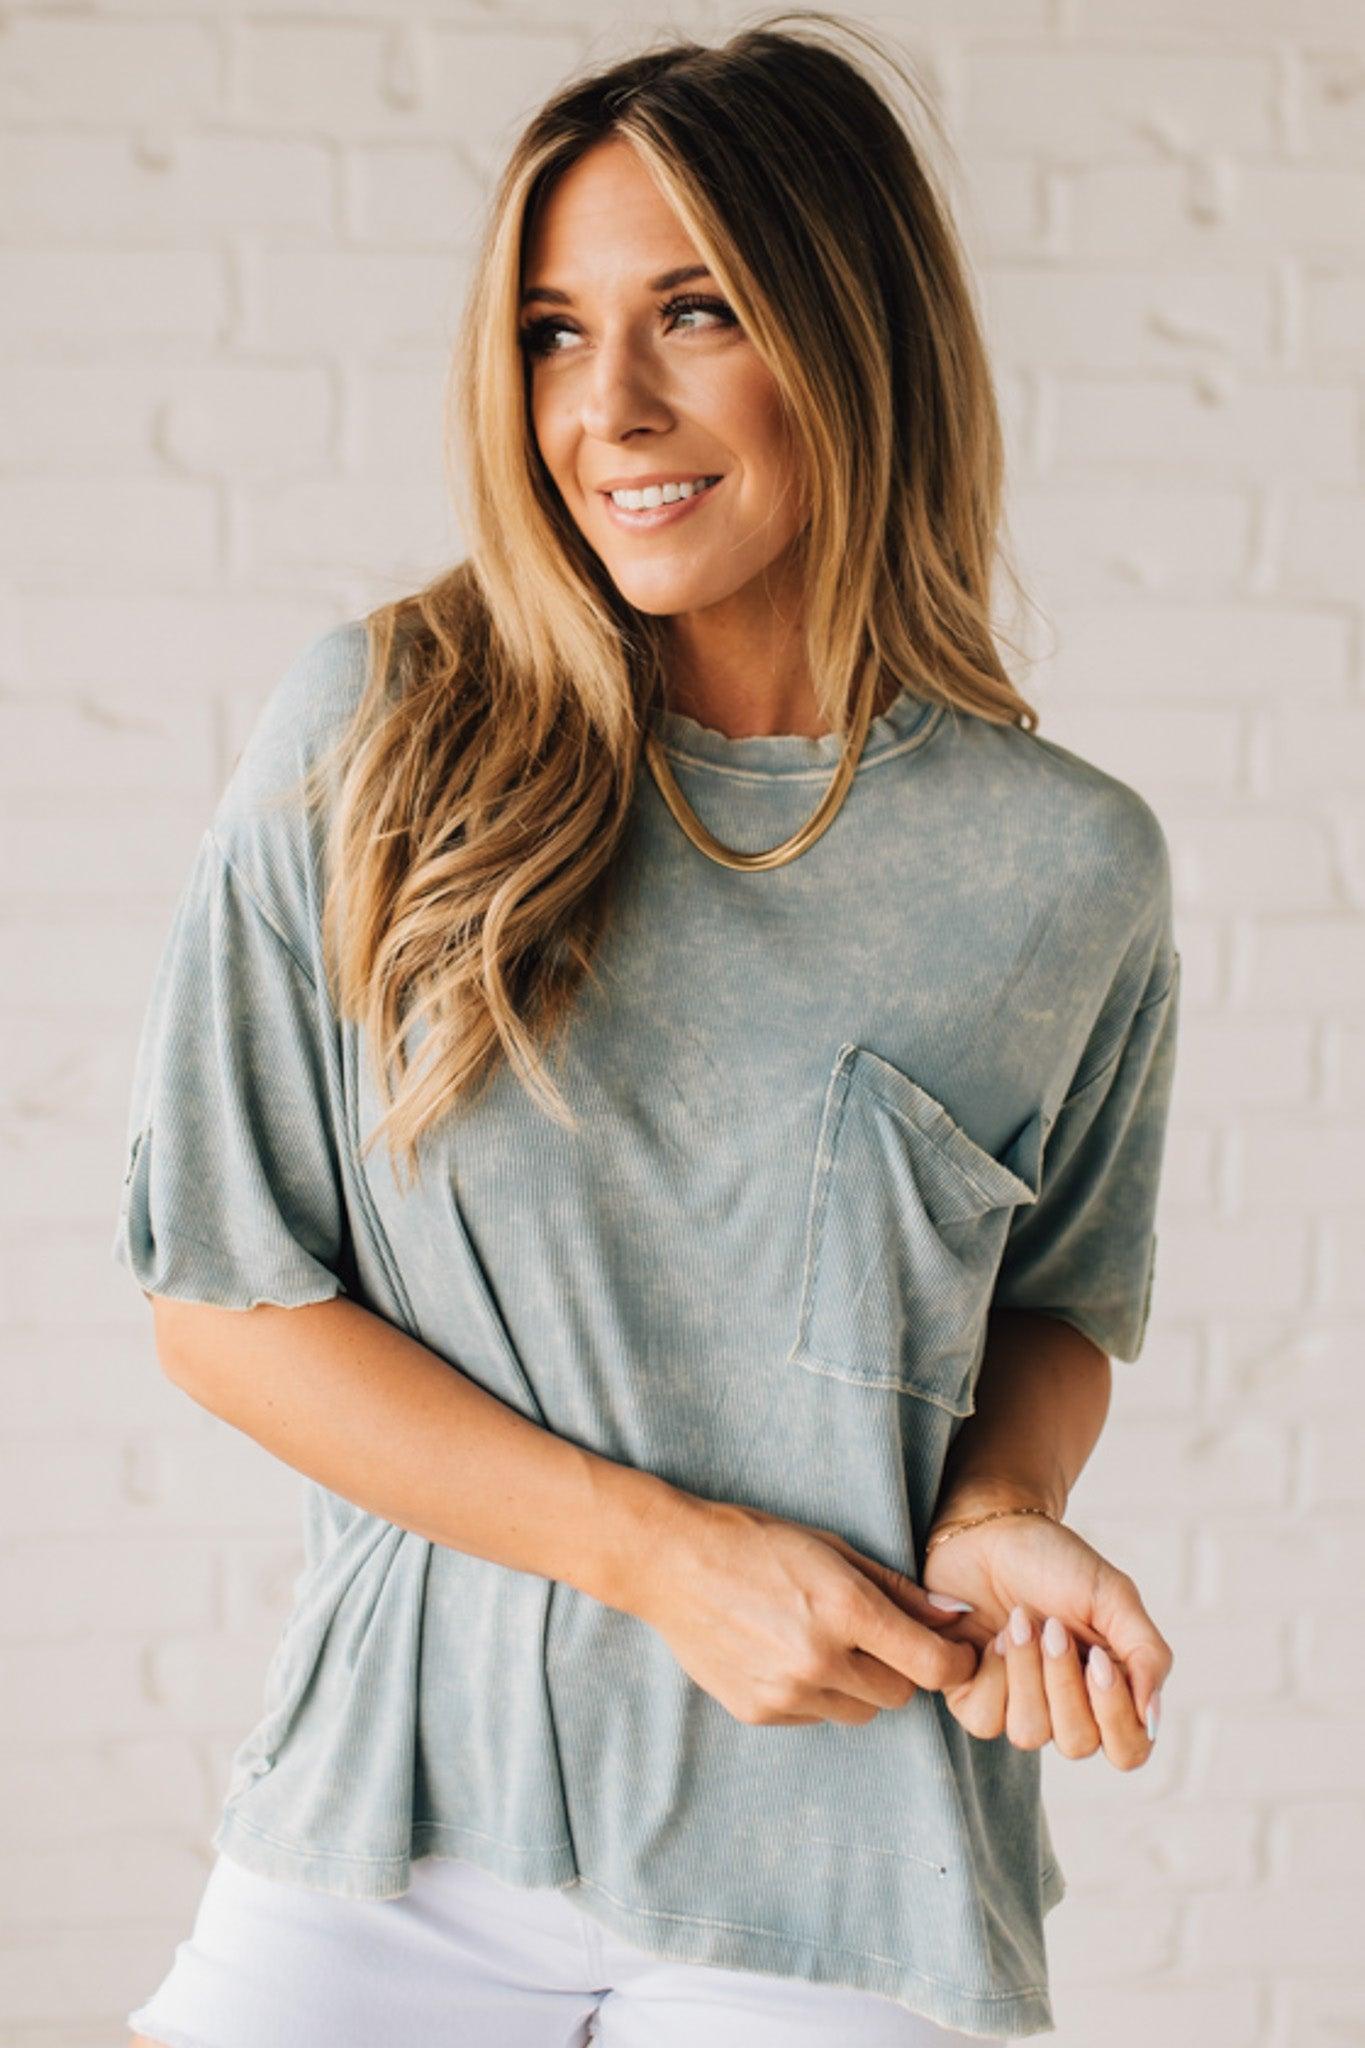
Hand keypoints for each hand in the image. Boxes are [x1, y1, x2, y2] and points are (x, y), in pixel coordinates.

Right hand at [629, 1492, 978, 1726]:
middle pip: (900, 1695)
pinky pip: (816, 1716)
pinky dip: (816, 1694)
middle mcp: (819, 1659)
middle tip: (876, 1637)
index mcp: (845, 1610)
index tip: (956, 1654)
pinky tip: (786, 1653)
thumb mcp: (833, 1550)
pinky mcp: (759, 1713)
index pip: (932, 1667)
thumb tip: (954, 1618)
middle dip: (901, 1669)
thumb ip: (899, 1590)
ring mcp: (786, 1693)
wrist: (672, 1563)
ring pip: (860, 1712)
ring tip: (824, 1642)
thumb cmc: (757, 1543)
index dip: (956, 1664)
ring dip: (858, 1685)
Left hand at [920, 1508, 1169, 1768]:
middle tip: (1052, 1626)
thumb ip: (1147, 1655)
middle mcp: (1066, 1707)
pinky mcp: (972, 1695)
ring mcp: (1019, 1704)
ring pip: (1028, 1734)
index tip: (1098, 1659)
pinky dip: (990, 1673)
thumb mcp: (1114, 1596)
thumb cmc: (1057, 1561)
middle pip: (1077, 1744)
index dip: (1114, 1715)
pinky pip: (984, 1720)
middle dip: (1062, 1680)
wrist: (992, 1530)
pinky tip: (991, 1637)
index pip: (1128, 1749)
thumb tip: (1154, 1719)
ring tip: (1019, 1621)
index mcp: (1109, 1689)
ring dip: (1024, 1670)